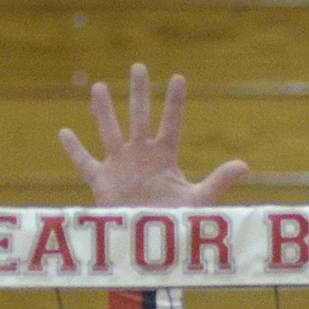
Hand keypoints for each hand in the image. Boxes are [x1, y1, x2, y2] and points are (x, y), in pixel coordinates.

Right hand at [59, 62, 248, 207]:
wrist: (154, 242)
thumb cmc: (177, 220)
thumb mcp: (199, 199)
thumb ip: (219, 180)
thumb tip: (244, 165)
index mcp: (165, 156)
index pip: (171, 123)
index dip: (174, 102)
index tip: (178, 77)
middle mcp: (142, 155)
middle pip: (140, 117)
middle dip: (138, 93)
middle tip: (138, 66)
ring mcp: (120, 165)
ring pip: (110, 131)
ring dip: (103, 110)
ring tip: (98, 86)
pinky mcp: (103, 181)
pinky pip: (85, 162)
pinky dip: (74, 149)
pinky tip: (64, 132)